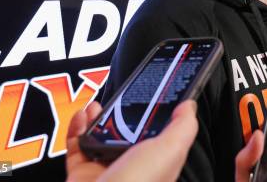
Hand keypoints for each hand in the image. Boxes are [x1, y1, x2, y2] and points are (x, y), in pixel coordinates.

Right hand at [66, 100, 197, 181]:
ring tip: (97, 105)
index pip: (160, 133)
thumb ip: (183, 126)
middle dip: (122, 111)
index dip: (156, 113)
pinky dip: (77, 127)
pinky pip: (77, 145)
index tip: (151, 93)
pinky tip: (82, 116)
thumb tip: (189, 106)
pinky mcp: (83, 172)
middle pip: (127, 131)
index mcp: (158, 162)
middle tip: (120, 96)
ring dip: (97, 116)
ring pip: (100, 135)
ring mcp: (106, 169)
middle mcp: (132, 166)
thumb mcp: (170, 150)